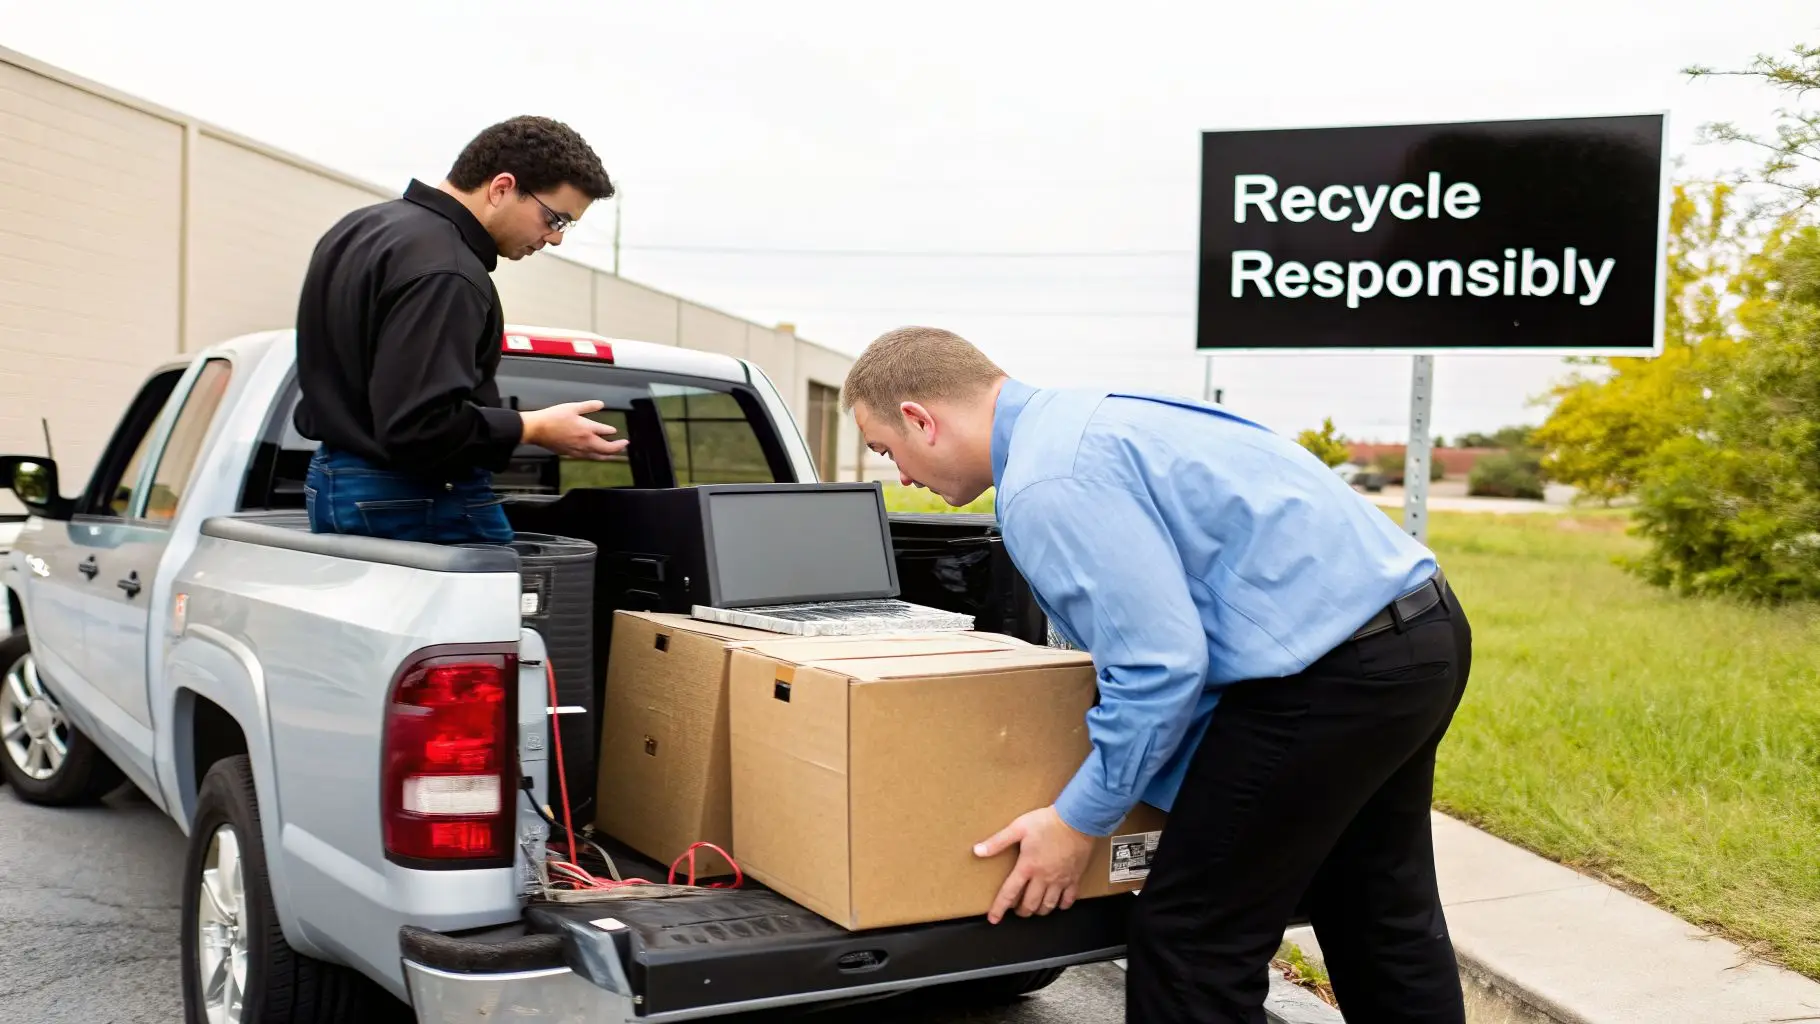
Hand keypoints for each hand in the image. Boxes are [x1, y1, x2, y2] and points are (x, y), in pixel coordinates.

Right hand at [521, 401, 628, 459]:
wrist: (536, 430)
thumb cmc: (552, 418)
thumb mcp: (572, 407)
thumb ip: (588, 406)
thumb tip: (601, 404)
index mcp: (587, 429)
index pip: (606, 431)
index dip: (611, 431)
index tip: (614, 430)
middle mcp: (585, 442)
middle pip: (607, 448)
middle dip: (618, 447)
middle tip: (624, 445)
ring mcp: (578, 450)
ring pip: (598, 456)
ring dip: (608, 455)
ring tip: (615, 454)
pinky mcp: (571, 454)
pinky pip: (588, 458)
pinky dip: (596, 457)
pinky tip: (596, 456)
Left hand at [974, 806, 1095, 923]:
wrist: (1077, 819)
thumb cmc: (1047, 822)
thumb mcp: (1018, 828)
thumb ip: (997, 842)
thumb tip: (977, 851)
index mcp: (1027, 867)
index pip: (1009, 893)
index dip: (999, 908)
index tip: (994, 919)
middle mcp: (1043, 878)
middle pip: (1030, 904)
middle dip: (1021, 911)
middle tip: (1017, 910)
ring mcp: (1060, 880)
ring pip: (1048, 905)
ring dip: (1039, 911)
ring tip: (1035, 909)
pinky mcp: (1074, 877)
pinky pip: (1069, 899)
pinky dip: (1062, 905)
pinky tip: (1058, 904)